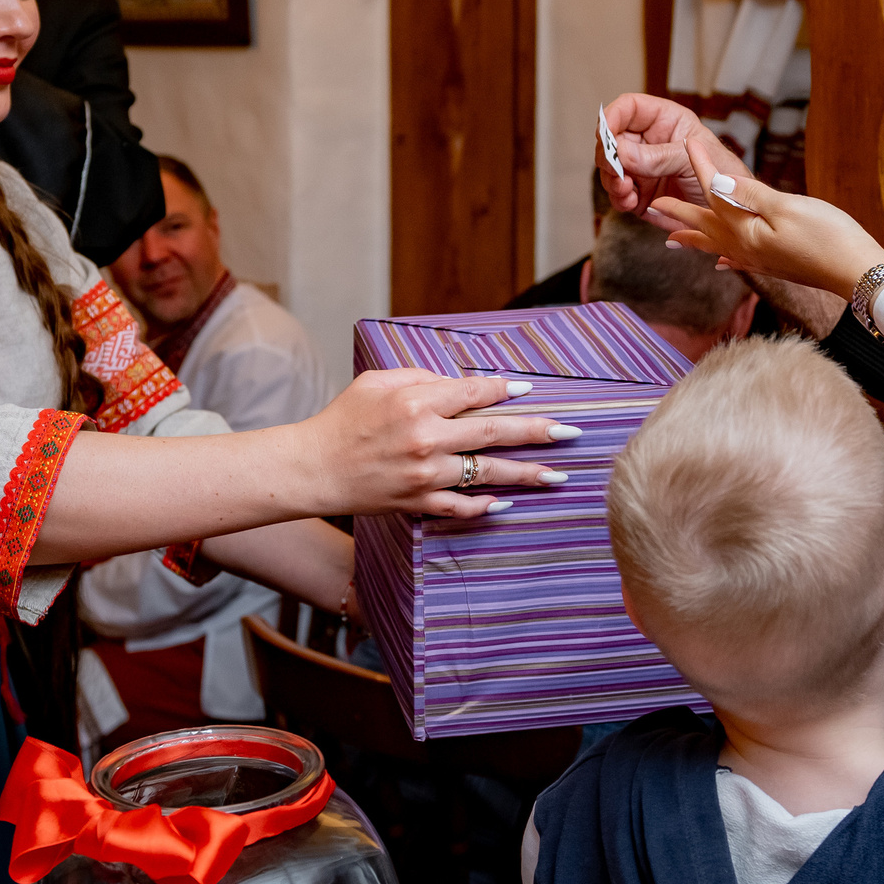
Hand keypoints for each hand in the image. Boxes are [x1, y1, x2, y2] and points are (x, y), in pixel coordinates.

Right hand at [305, 368, 575, 520]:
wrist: (313, 469)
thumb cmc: (343, 419)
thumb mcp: (377, 382)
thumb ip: (420, 378)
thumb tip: (459, 383)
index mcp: (416, 401)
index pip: (475, 392)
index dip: (506, 389)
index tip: (530, 389)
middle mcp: (426, 438)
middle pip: (493, 432)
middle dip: (536, 431)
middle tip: (569, 433)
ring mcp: (425, 474)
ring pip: (488, 472)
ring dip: (527, 474)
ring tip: (558, 475)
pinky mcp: (418, 502)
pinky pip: (462, 505)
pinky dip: (485, 505)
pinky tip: (507, 501)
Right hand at [596, 93, 747, 225]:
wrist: (733, 212)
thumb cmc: (723, 175)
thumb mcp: (694, 160)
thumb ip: (658, 156)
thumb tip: (621, 152)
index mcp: (664, 121)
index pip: (629, 108)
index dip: (612, 116)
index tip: (605, 133)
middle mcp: (648, 142)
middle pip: (612, 138)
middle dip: (608, 154)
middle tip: (615, 168)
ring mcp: (641, 169)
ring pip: (609, 168)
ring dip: (612, 179)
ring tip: (626, 188)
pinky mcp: (639, 194)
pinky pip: (618, 194)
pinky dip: (619, 198)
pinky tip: (631, 201)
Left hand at [658, 136, 883, 299]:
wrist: (858, 274)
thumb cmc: (829, 237)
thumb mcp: (788, 208)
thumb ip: (749, 195)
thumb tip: (714, 182)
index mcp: (744, 229)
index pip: (713, 192)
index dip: (700, 166)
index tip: (686, 143)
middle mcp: (745, 247)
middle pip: (704, 226)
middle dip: (678, 214)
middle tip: (652, 205)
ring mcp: (759, 259)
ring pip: (716, 246)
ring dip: (693, 239)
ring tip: (672, 239)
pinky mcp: (775, 266)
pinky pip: (739, 260)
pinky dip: (725, 257)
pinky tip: (722, 262)